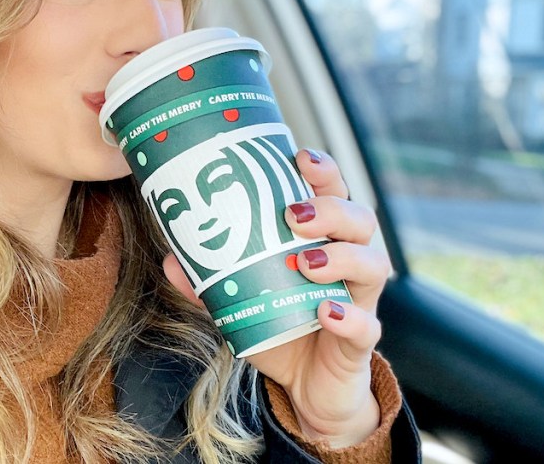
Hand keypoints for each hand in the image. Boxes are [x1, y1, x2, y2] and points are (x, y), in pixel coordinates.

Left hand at [162, 149, 388, 446]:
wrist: (309, 388)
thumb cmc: (282, 327)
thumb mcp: (242, 300)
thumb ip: (210, 281)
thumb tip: (170, 259)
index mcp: (325, 240)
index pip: (334, 194)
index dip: (323, 172)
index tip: (298, 157)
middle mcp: (350, 262)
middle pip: (360, 220)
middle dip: (331, 209)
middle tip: (292, 216)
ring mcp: (360, 300)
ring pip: (373, 264)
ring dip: (341, 256)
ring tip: (305, 261)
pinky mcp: (360, 341)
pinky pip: (367, 325)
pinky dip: (349, 317)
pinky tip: (325, 312)